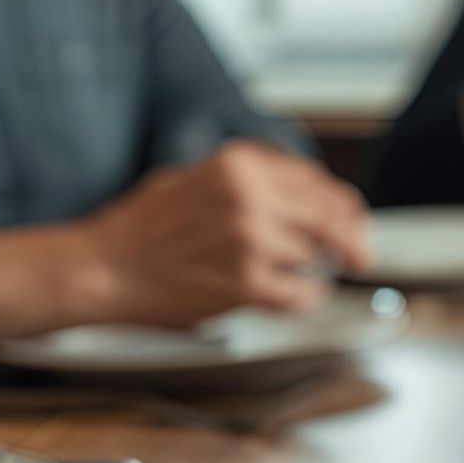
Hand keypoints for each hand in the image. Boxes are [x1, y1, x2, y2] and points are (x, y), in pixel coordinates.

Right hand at [80, 142, 370, 325]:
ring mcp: (249, 240)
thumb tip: (307, 196)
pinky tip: (289, 296)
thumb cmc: (145, 227)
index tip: (353, 222)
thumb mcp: (196, 176)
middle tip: (359, 257)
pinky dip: (301, 298)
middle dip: (350, 240)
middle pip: (330, 218)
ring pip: (313, 257)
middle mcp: (249, 195)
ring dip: (306, 269)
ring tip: (275, 272)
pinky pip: (301, 294)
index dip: (343, 207)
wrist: (103, 267)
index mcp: (239, 163)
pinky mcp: (245, 283)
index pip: (317, 183)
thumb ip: (251, 180)